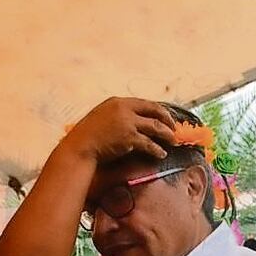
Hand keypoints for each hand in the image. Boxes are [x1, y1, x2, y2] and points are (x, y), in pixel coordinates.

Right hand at [61, 98, 175, 163]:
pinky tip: (161, 153)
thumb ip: (118, 115)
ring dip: (167, 135)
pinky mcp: (129, 138)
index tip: (166, 117)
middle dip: (168, 120)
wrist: (80, 146)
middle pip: (155, 111)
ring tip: (173, 141)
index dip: (159, 111)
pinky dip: (157, 149)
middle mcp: (124, 109)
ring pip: (156, 127)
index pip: (145, 103)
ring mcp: (127, 123)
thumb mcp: (102, 116)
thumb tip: (132, 121)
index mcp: (118, 102)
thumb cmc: (87, 135)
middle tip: (174, 129)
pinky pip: (149, 144)